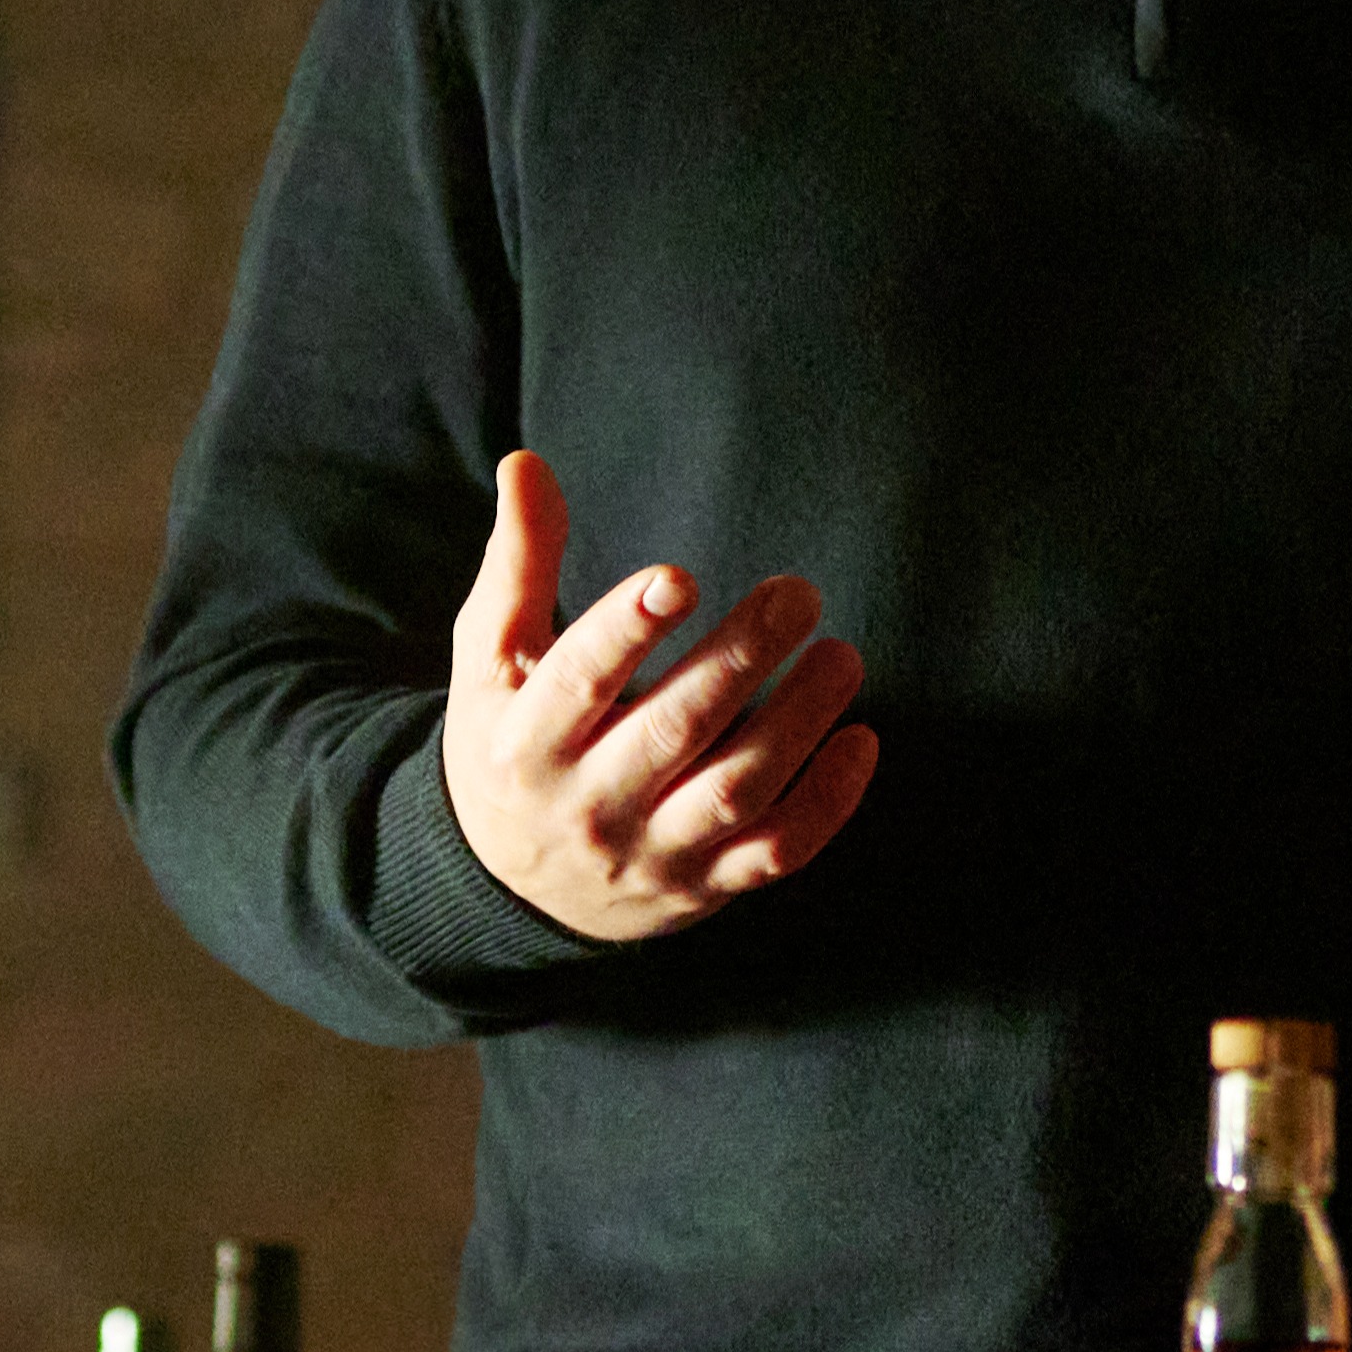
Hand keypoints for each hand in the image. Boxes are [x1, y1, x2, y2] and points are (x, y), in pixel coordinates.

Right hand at [441, 449, 878, 940]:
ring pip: (735, 792)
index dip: (625, 632)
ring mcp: (652, 854)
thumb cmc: (510, 742)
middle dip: (740, 660)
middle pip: (673, 730)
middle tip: (798, 593)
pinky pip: (777, 852)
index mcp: (526, 744)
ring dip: (798, 722)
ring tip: (842, 656)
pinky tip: (860, 738)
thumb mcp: (491, 661)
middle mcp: (589, 806)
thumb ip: (518, 566)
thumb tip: (527, 463)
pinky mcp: (705, 886)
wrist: (511, 888)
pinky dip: (828, 803)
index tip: (679, 579)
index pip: (575, 684)